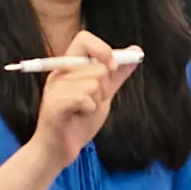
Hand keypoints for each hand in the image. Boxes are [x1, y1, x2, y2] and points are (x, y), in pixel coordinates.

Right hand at [27, 32, 136, 164]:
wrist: (57, 151)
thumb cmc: (78, 121)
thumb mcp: (102, 94)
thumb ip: (117, 73)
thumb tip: (136, 52)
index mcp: (69, 66)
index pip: (84, 38)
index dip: (102, 49)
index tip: (113, 67)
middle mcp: (59, 72)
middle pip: (96, 66)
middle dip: (104, 88)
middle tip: (92, 102)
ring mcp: (54, 87)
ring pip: (93, 84)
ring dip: (96, 102)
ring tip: (83, 111)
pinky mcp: (54, 104)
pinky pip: (83, 98)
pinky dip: (89, 110)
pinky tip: (80, 116)